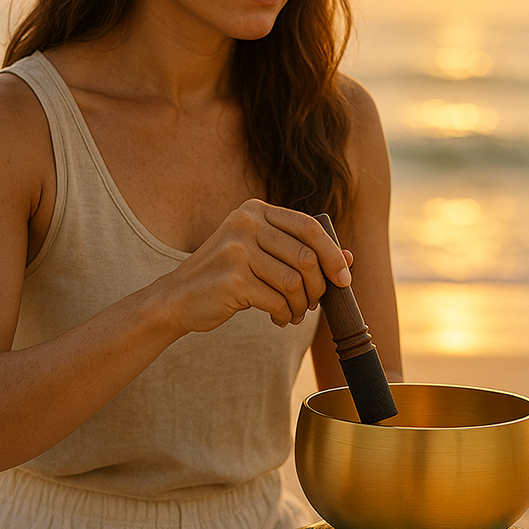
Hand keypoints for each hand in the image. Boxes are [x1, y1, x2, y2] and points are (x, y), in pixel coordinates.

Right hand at [147, 200, 352, 332]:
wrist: (178, 298)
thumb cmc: (226, 275)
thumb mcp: (261, 254)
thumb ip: (300, 251)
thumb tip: (350, 258)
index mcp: (255, 210)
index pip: (309, 227)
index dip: (333, 254)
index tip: (344, 279)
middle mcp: (246, 223)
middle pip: (306, 257)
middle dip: (318, 287)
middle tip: (313, 303)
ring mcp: (237, 250)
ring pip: (294, 282)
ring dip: (301, 305)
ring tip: (293, 313)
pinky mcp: (233, 279)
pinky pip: (277, 301)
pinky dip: (284, 315)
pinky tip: (277, 318)